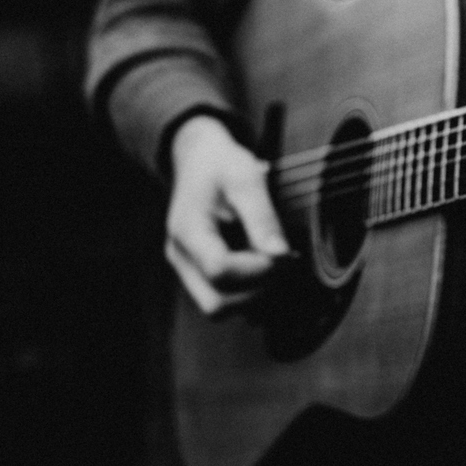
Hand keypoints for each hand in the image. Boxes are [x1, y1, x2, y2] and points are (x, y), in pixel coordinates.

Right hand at [166, 115, 288, 315]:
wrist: (199, 158)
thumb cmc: (222, 164)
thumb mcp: (246, 178)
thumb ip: (263, 217)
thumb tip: (282, 255)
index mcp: (187, 230)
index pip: (220, 270)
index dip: (258, 269)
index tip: (285, 253)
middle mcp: (180, 257)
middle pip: (216, 303)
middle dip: (257, 289)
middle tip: (284, 261)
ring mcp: (186, 268)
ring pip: (218, 307)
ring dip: (254, 294)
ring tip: (276, 262)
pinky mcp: (197, 273)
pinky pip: (222, 299)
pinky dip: (248, 292)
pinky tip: (266, 266)